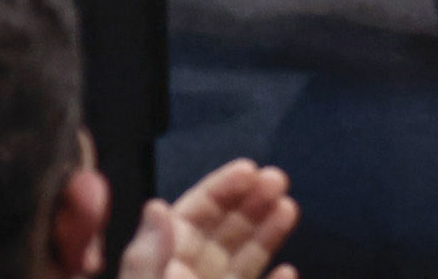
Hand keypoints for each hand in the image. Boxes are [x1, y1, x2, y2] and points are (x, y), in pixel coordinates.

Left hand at [119, 160, 301, 278]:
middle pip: (221, 234)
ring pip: (242, 262)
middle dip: (250, 203)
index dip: (219, 189)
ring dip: (266, 234)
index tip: (248, 168)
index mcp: (161, 267)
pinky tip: (290, 271)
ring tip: (289, 207)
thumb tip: (157, 206)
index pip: (192, 217)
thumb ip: (147, 257)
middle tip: (278, 179)